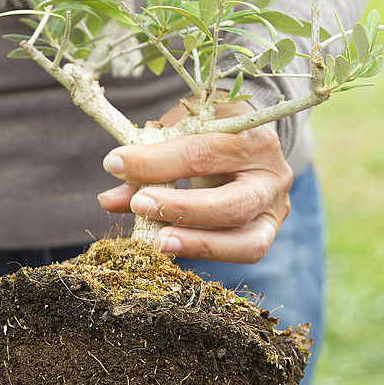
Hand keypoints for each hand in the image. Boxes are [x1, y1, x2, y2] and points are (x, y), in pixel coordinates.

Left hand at [98, 100, 292, 263]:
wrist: (249, 141)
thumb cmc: (210, 131)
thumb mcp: (182, 130)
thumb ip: (150, 161)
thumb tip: (109, 200)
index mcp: (253, 137)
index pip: (202, 153)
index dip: (156, 162)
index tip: (115, 163)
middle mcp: (273, 176)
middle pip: (233, 204)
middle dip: (182, 209)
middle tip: (140, 205)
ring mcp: (274, 210)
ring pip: (246, 242)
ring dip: (197, 244)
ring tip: (156, 243)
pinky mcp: (266, 234)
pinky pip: (240, 253)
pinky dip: (202, 252)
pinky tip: (170, 247)